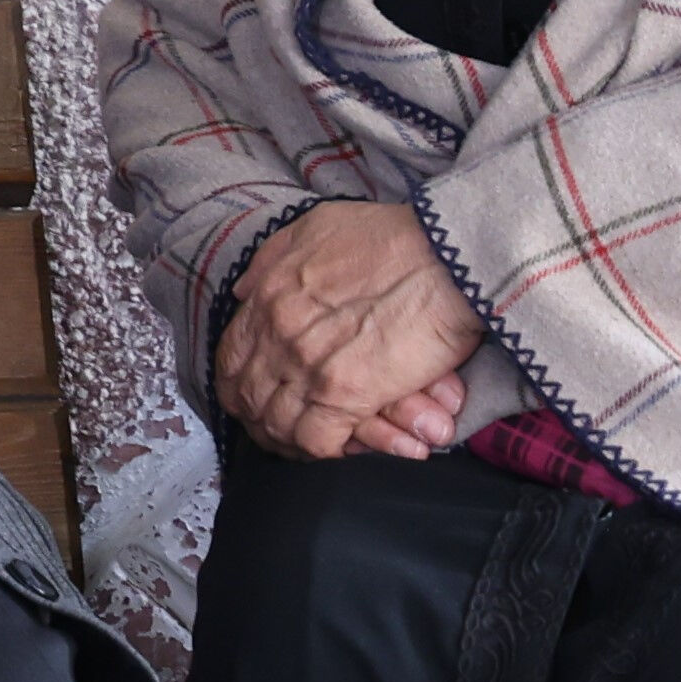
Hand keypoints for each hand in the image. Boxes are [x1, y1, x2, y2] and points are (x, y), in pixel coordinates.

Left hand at [216, 200, 487, 461]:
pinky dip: (325, 452)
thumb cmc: (395, 238)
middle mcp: (277, 333)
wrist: (449, 256)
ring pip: (276, 423)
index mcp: (268, 297)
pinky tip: (342, 449)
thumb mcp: (315, 229)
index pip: (231, 357)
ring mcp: (307, 365)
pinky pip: (315, 441)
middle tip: (282, 432)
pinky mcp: (345, 393)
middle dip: (261, 418)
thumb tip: (245, 290)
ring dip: (293, 441)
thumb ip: (273, 259)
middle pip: (247, 395)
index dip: (240, 383)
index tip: (257, 395)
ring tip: (312, 447)